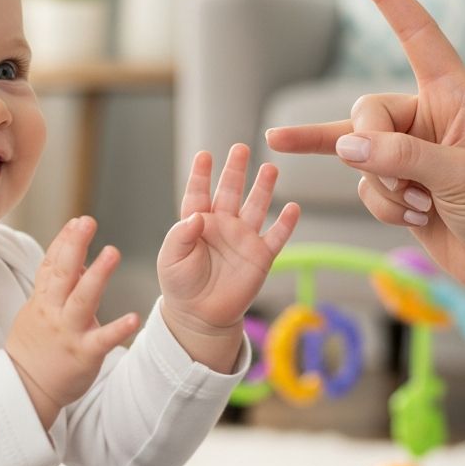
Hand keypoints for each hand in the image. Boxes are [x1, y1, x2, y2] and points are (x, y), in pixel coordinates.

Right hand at [7, 216, 138, 428]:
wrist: (25, 388)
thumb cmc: (35, 345)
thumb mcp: (39, 309)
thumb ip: (58, 285)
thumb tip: (81, 261)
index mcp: (43, 299)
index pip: (51, 263)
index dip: (64, 241)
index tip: (77, 221)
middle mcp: (54, 311)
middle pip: (63, 273)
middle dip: (74, 246)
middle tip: (87, 222)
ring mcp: (68, 332)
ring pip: (83, 299)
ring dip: (98, 275)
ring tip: (113, 252)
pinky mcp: (84, 354)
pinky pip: (102, 339)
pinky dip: (118, 329)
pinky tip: (134, 318)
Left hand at [158, 144, 299, 371]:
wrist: (200, 316)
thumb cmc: (181, 285)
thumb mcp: (171, 259)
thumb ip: (180, 235)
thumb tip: (197, 216)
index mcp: (197, 223)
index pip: (198, 193)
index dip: (201, 175)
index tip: (204, 155)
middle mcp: (222, 225)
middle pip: (230, 191)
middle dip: (235, 170)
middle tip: (240, 149)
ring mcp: (243, 239)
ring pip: (255, 207)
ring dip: (263, 188)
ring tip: (270, 168)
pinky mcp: (260, 257)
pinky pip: (276, 237)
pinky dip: (285, 223)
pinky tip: (293, 208)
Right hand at [265, 0, 464, 298]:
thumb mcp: (462, 177)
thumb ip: (400, 157)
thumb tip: (344, 146)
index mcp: (454, 94)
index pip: (415, 33)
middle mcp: (426, 116)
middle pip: (365, 111)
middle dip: (372, 150)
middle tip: (404, 179)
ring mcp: (407, 151)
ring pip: (357, 153)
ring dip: (383, 188)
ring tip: (422, 205)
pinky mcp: (395, 183)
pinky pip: (362, 186)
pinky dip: (383, 208)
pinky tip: (417, 217)